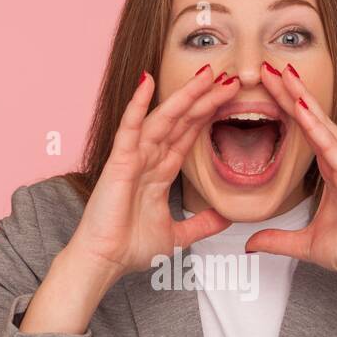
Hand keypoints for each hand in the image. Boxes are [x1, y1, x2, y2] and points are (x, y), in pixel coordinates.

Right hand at [65, 64, 237, 286]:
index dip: (208, 114)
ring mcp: (133, 157)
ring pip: (163, 119)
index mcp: (160, 171)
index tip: (230, 96)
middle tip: (228, 77)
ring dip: (184, 96)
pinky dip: (138, 105)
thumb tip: (227, 217)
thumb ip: (202, 224)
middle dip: (204, 98)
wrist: (106, 261)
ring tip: (207, 75)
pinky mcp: (119, 162)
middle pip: (181, 120)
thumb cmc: (130, 247)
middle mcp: (148, 159)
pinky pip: (129, 128)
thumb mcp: (178, 235)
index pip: (188, 135)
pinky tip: (147, 82)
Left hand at [243, 62, 336, 334]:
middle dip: (291, 91)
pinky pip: (331, 145)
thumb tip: (250, 243)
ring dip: (301, 98)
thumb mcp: (303, 244)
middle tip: (268, 66)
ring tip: (281, 75)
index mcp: (334, 167)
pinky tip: (300, 107)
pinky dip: (315, 125)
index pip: (305, 128)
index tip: (267, 86)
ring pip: (322, 124)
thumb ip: (276, 240)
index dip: (286, 106)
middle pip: (313, 117)